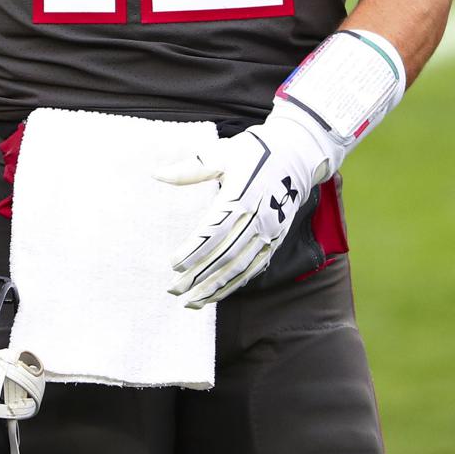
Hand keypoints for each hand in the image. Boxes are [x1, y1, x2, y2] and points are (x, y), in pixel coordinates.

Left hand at [158, 103, 331, 307]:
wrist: (297, 155)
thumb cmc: (254, 152)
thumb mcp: (223, 153)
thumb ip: (191, 169)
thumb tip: (156, 174)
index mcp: (242, 195)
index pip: (214, 230)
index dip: (195, 250)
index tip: (174, 264)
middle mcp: (257, 218)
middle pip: (225, 255)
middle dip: (199, 276)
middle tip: (173, 289)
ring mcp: (269, 231)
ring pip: (240, 267)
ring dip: (215, 287)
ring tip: (191, 301)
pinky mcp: (275, 240)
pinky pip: (254, 268)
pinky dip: (234, 284)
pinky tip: (216, 294)